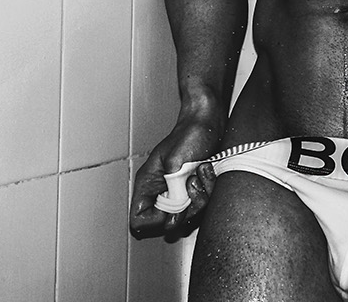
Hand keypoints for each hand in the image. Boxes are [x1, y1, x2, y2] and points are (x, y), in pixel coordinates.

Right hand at [129, 118, 221, 238]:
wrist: (207, 122)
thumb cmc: (188, 135)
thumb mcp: (175, 162)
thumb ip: (173, 190)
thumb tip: (175, 212)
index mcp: (148, 186)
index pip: (139, 221)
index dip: (155, 220)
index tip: (171, 205)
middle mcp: (161, 193)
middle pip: (168, 223)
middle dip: (185, 208)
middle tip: (190, 184)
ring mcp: (179, 193)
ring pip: (188, 216)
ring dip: (200, 196)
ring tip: (199, 173)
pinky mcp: (195, 190)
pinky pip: (203, 204)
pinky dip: (208, 188)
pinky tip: (206, 171)